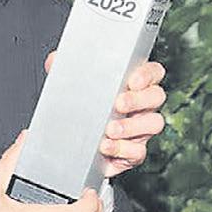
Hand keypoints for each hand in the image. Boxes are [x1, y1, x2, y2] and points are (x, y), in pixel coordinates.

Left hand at [45, 52, 166, 176]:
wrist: (73, 145)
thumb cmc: (81, 109)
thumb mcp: (72, 86)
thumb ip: (65, 70)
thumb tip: (54, 60)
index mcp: (133, 85)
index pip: (153, 72)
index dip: (148, 75)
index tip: (132, 81)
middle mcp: (142, 105)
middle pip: (156, 96)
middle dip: (139, 99)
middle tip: (118, 104)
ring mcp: (141, 129)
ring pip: (153, 123)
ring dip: (132, 126)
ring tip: (110, 129)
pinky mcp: (133, 152)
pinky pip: (138, 151)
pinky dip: (122, 149)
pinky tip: (106, 146)